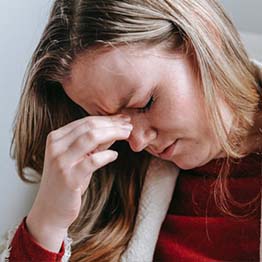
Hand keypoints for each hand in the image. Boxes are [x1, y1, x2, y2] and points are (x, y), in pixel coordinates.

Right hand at [26, 114, 132, 251]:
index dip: (107, 119)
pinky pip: (92, 161)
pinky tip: (115, 155)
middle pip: (90, 126)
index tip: (123, 119)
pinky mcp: (68, 178)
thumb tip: (116, 127)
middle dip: (113, 124)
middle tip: (129, 125)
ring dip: (113, 133)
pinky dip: (107, 155)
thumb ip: (96, 142)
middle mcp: (56, 146)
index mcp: (57, 137)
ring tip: (127, 134)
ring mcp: (60, 162)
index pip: (86, 121)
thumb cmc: (69, 181)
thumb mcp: (81, 157)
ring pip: (91, 138)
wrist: (51, 209)